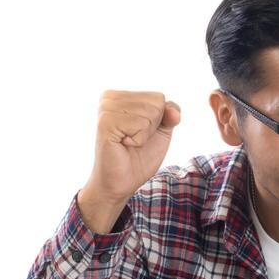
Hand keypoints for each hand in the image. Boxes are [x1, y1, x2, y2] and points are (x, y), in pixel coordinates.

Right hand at [78, 90, 180, 231]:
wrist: (121, 182)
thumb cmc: (139, 156)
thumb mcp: (161, 131)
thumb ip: (170, 114)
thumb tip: (173, 111)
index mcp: (121, 95)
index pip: (158, 97)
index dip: (158, 120)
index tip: (139, 133)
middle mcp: (110, 97)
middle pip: (155, 103)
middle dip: (152, 127)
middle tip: (133, 140)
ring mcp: (105, 109)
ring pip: (149, 112)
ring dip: (144, 134)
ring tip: (127, 142)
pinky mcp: (105, 123)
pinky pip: (139, 123)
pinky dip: (138, 139)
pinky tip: (123, 144)